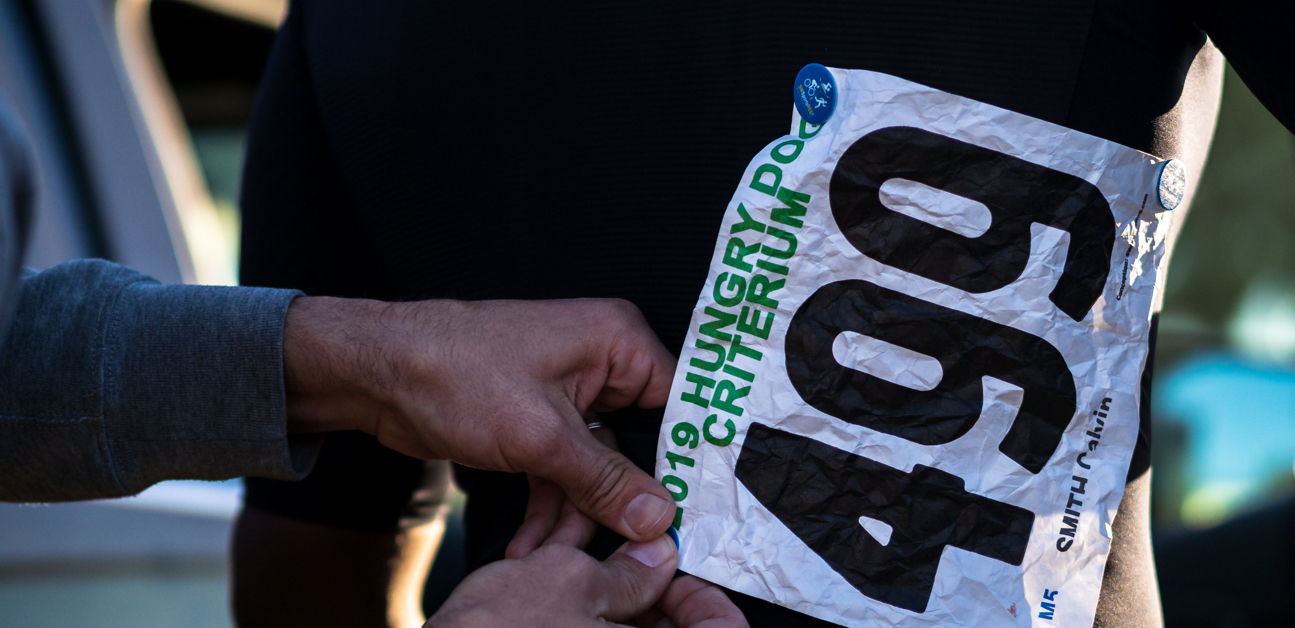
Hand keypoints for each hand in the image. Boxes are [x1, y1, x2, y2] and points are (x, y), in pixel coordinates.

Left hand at [281, 296, 678, 540]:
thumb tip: (656, 514)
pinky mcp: (539, 420)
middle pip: (639, 442)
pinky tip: (529, 543)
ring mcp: (569, 393)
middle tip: (627, 544)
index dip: (687, 458)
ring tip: (556, 555)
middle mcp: (600, 362)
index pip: (680, 402)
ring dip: (576, 514)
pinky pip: (563, 471)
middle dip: (622, 499)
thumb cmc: (453, 370)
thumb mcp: (540, 434)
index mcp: (617, 341)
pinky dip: (548, 506)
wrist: (377, 373)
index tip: (691, 510)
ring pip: (598, 467)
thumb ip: (605, 478)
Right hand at [426, 534, 748, 627]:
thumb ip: (630, 570)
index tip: (684, 569)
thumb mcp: (573, 583)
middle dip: (650, 581)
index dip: (705, 599)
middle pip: (666, 627)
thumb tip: (660, 555)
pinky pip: (584, 625)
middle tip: (636, 542)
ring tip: (586, 537)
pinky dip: (578, 598)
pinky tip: (557, 557)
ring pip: (620, 622)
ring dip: (608, 580)